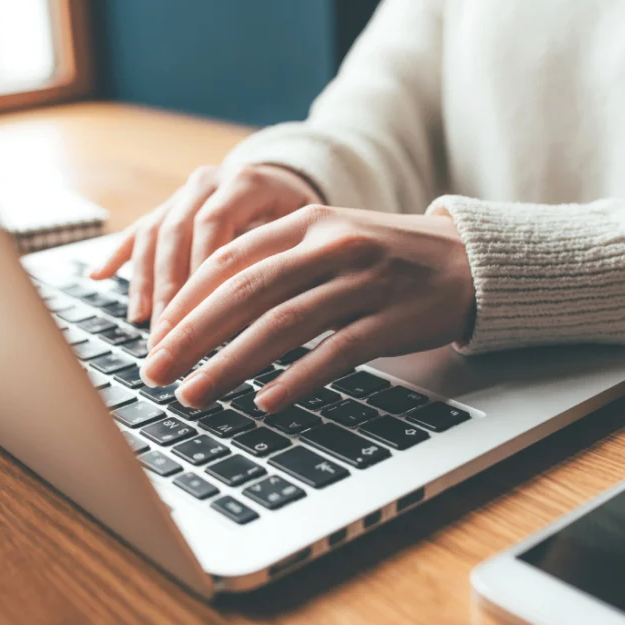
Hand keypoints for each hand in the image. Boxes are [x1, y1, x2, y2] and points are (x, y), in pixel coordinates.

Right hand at [88, 163, 320, 323]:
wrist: (289, 181)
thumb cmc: (304, 219)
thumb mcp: (306, 232)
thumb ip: (287, 259)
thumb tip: (275, 314)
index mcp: (247, 183)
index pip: (215, 226)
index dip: (202, 272)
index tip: (197, 317)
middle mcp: (210, 182)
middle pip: (178, 233)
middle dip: (169, 289)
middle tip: (166, 335)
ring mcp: (185, 193)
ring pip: (155, 233)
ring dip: (145, 281)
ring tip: (142, 322)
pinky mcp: (169, 206)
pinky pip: (138, 229)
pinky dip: (118, 254)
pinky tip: (98, 276)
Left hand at [139, 205, 474, 412]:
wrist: (469, 261)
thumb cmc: (385, 258)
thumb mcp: (329, 242)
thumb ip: (275, 264)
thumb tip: (206, 312)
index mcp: (307, 222)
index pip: (230, 259)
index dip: (186, 300)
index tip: (155, 336)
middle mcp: (331, 245)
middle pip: (246, 291)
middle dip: (192, 336)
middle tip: (155, 371)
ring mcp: (363, 281)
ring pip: (282, 324)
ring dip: (230, 364)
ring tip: (194, 395)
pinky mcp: (392, 319)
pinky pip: (335, 352)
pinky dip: (296, 379)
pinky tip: (264, 403)